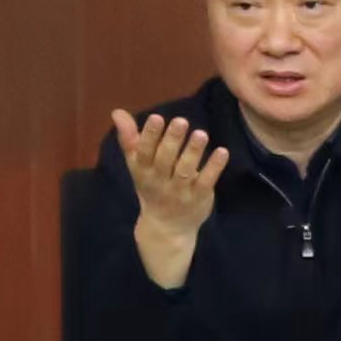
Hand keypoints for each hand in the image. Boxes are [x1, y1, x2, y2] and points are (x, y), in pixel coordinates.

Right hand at [111, 108, 225, 291]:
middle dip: (172, 141)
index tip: (157, 117)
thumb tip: (117, 112)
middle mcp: (160, 182)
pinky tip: (222, 152)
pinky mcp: (199, 198)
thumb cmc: (151, 188)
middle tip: (181, 121)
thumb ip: (130, 138)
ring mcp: (180, 191)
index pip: (144, 153)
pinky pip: (206, 182)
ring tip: (201, 134)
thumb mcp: (137, 166)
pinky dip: (214, 167)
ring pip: (185, 171)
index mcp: (143, 171)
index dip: (150, 136)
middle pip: (164, 160)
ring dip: (193, 152)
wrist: (166, 228)